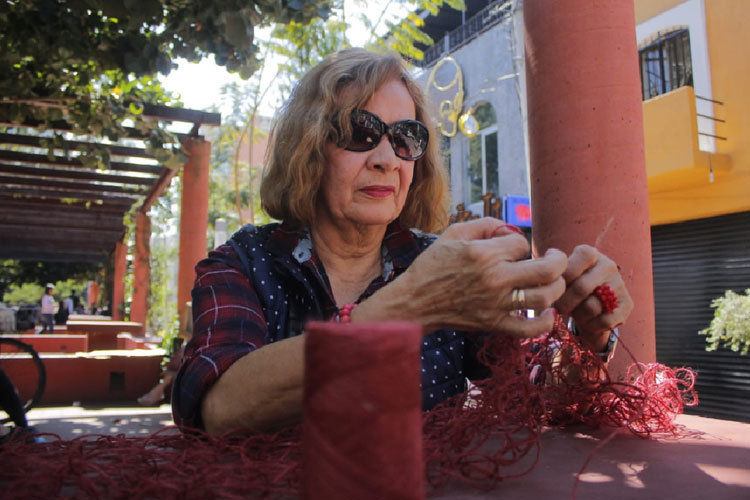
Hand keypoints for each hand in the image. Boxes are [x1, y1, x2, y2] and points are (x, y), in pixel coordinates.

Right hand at [398, 218, 567, 337]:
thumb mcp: (453, 233)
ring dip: (556, 287)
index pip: (522, 244)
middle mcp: (494, 279)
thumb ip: (485, 223)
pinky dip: (546, 321)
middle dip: (558, 260)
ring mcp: (496, 305)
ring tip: (551, 282)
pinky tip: (547, 311)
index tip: (510, 249)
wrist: (415, 301)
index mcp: (484, 254)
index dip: (520, 243)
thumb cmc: (432, 265)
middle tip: (554, 258)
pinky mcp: (494, 324)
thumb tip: (511, 229)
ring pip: (545, 297)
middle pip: (548, 270)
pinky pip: (530, 329)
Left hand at [554, 245, 633, 350]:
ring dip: (578, 315)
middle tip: (558, 309)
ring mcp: (619, 284)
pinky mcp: (627, 304)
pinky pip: (605, 320)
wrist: (590, 303)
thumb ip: (551, 277)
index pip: (577, 260)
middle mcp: (608, 265)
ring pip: (592, 306)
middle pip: (581, 288)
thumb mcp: (560, 276)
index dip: (564, 276)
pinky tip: (588, 321)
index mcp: (590, 254)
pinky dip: (592, 325)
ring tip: (576, 312)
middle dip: (564, 303)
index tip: (555, 288)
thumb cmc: (568, 286)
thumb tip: (544, 285)